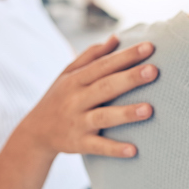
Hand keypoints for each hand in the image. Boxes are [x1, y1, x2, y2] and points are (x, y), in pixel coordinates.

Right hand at [18, 35, 157, 157]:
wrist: (34, 133)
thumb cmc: (59, 98)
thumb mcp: (68, 74)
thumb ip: (91, 56)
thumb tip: (115, 38)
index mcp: (76, 79)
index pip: (104, 64)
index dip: (126, 55)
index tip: (150, 46)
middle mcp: (76, 99)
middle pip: (105, 86)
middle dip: (130, 78)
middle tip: (153, 70)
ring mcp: (78, 122)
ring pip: (103, 117)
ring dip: (126, 113)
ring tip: (149, 109)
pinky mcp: (78, 144)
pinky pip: (98, 147)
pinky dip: (114, 149)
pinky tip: (133, 151)